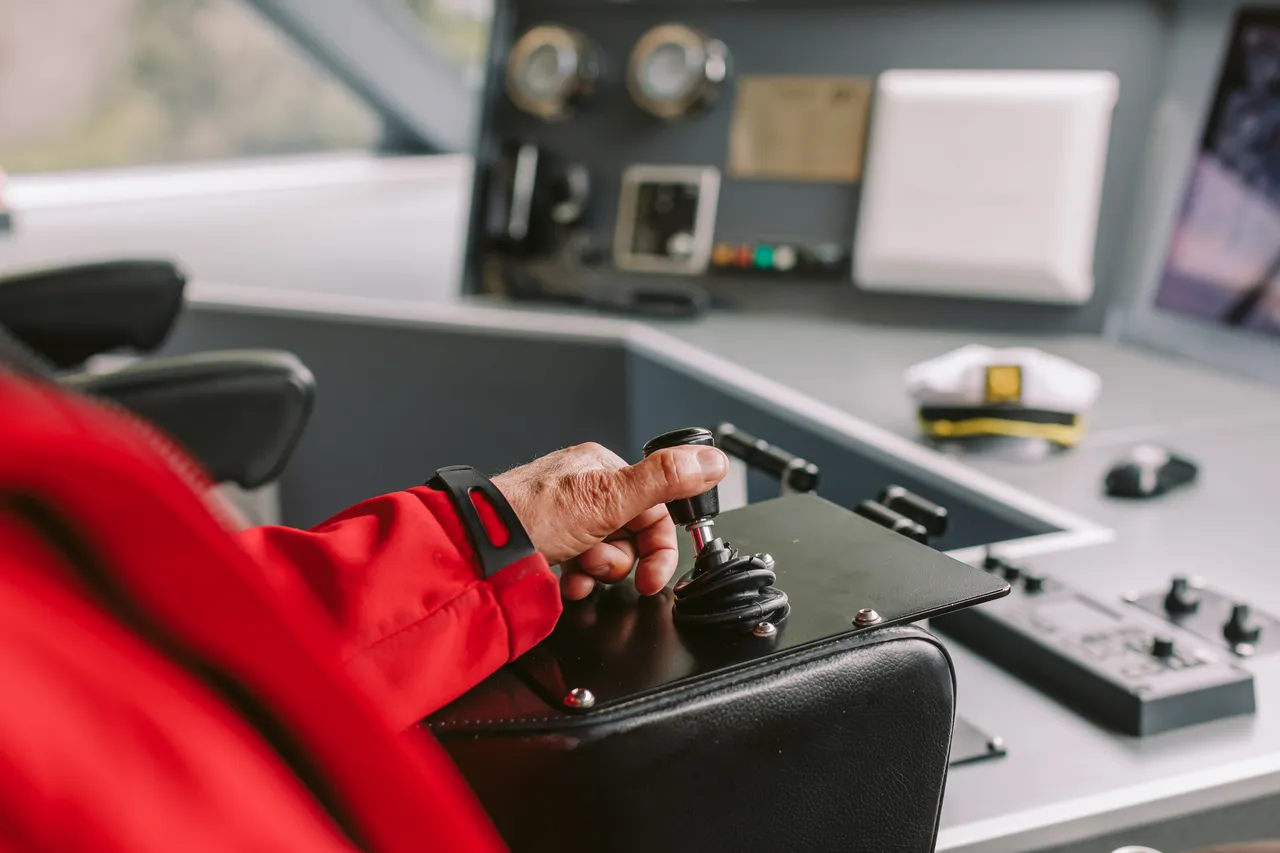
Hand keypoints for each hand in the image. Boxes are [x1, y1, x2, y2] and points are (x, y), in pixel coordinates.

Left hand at [492, 441, 727, 599]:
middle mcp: (584, 488)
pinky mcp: (549, 542)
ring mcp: (565, 516)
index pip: (655, 509)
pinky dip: (578, 578)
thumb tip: (711, 460)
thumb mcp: (608, 498)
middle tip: (601, 567)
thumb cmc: (529, 515)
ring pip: (607, 552)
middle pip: (632, 535)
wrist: (476, 548)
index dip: (659, 548)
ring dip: (598, 570)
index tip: (655, 577)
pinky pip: (580, 565)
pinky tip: (566, 580)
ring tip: (577, 570)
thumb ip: (664, 480)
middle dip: (620, 560)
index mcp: (602, 468)